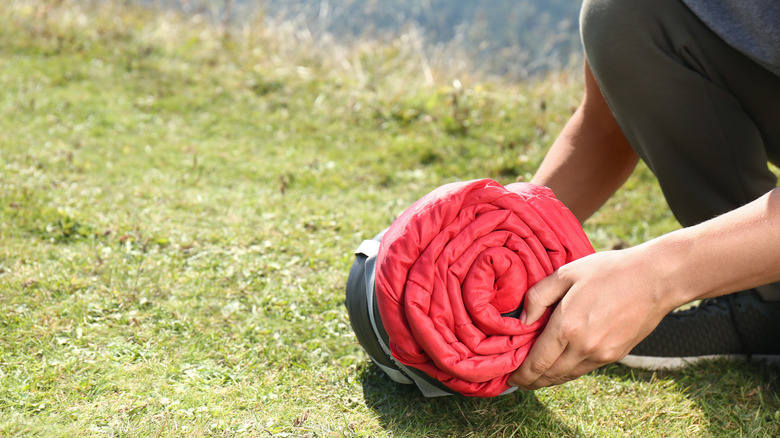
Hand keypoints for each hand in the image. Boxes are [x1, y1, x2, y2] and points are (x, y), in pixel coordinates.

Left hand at [507, 247, 677, 389]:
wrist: (655, 279)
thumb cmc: (608, 271)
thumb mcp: (566, 274)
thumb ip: (538, 297)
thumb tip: (523, 320)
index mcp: (567, 327)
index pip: (537, 362)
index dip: (521, 374)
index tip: (510, 377)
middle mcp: (583, 347)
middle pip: (550, 375)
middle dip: (531, 381)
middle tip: (518, 380)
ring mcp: (602, 354)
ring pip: (568, 376)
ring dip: (549, 379)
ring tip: (535, 375)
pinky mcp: (616, 355)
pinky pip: (585, 369)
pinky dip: (568, 370)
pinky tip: (561, 363)